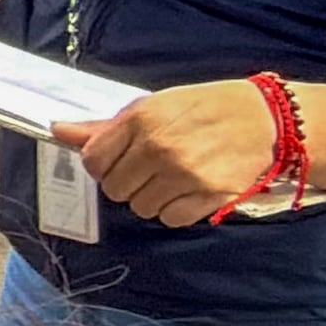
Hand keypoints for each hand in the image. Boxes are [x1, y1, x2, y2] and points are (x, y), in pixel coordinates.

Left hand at [61, 81, 287, 228]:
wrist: (266, 119)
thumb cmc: (207, 107)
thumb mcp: (156, 105)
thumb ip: (106, 126)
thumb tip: (58, 130)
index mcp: (141, 119)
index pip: (93, 161)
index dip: (105, 165)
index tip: (121, 160)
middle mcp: (158, 147)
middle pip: (115, 190)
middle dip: (129, 182)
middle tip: (153, 167)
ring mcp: (182, 174)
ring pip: (141, 207)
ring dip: (154, 197)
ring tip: (176, 174)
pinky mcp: (206, 196)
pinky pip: (170, 219)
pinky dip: (177, 209)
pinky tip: (191, 188)